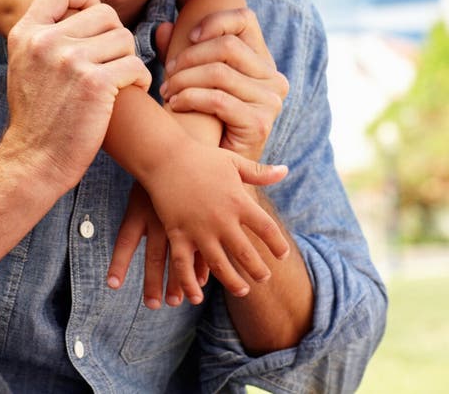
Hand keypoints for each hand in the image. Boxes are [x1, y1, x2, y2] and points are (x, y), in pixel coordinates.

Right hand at [2, 0, 151, 195]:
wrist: (33, 162)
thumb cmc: (38, 117)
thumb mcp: (26, 65)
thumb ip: (46, 34)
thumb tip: (81, 6)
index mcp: (27, 33)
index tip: (93, 23)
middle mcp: (46, 41)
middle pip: (105, 14)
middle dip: (115, 38)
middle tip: (112, 64)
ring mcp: (70, 60)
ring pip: (125, 39)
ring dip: (129, 60)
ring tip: (119, 81)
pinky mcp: (94, 83)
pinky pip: (136, 65)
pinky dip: (140, 80)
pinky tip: (131, 93)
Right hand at [109, 140, 288, 304]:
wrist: (165, 156)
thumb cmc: (201, 157)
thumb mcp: (233, 161)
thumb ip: (259, 172)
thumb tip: (286, 170)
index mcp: (238, 201)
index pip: (267, 229)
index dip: (278, 245)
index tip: (282, 255)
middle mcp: (222, 219)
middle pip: (246, 254)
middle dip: (258, 270)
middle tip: (264, 279)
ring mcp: (199, 229)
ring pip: (220, 266)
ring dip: (232, 282)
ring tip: (242, 290)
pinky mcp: (178, 234)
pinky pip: (185, 266)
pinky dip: (190, 283)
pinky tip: (197, 296)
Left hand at [158, 9, 288, 161]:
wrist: (214, 169)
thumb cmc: (200, 118)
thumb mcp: (191, 77)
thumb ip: (179, 51)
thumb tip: (164, 27)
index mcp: (263, 61)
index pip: (245, 19)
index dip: (215, 21)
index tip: (190, 36)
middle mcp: (274, 78)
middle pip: (227, 46)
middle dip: (189, 57)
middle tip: (168, 73)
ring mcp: (271, 101)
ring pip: (219, 72)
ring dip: (184, 80)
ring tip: (167, 91)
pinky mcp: (259, 123)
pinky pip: (217, 99)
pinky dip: (190, 98)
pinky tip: (174, 104)